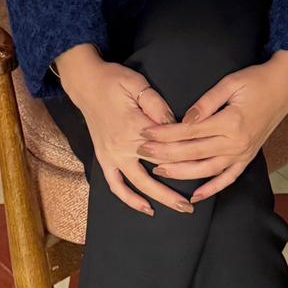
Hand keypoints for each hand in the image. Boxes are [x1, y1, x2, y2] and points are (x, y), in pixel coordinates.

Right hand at [62, 54, 195, 219]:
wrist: (85, 83)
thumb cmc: (114, 80)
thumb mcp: (138, 84)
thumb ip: (158, 105)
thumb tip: (176, 125)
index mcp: (135, 127)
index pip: (168, 146)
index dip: (187, 154)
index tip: (203, 160)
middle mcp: (123, 146)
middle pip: (158, 171)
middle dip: (177, 189)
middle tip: (194, 203)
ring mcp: (112, 155)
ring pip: (139, 184)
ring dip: (160, 198)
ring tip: (179, 208)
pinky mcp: (104, 158)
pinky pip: (115, 184)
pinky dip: (129, 199)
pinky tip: (145, 208)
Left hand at [138, 52, 287, 201]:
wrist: (284, 86)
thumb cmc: (256, 80)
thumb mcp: (230, 83)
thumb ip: (205, 103)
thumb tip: (184, 120)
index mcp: (230, 122)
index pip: (189, 132)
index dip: (165, 133)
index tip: (145, 132)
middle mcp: (236, 143)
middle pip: (193, 153)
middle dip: (165, 153)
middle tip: (142, 152)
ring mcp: (242, 153)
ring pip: (206, 171)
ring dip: (181, 173)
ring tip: (158, 171)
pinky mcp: (247, 157)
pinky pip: (228, 179)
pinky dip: (211, 190)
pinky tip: (195, 197)